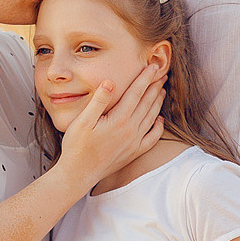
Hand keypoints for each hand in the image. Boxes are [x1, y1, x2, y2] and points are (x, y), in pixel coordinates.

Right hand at [57, 64, 165, 193]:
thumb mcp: (82, 121)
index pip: (136, 93)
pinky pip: (152, 138)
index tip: (153, 66)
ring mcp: (133, 142)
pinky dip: (158, 127)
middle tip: (163, 74)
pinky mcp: (133, 153)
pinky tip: (159, 120)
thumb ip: (98, 101)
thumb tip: (110, 81)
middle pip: (147, 103)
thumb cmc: (76, 146)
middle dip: (155, 86)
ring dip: (158, 103)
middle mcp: (130, 130)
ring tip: (162, 90)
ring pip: (151, 118)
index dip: (145, 78)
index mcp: (119, 119)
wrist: (78, 174)